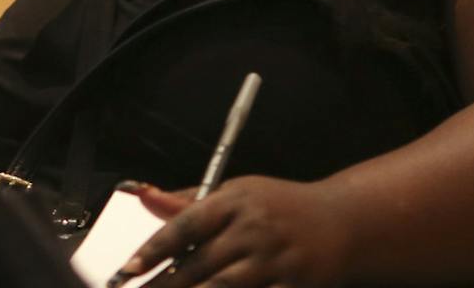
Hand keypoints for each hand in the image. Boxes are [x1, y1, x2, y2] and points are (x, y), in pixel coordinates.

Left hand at [114, 176, 354, 287]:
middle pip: (200, 262)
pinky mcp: (295, 284)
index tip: (129, 268)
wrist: (344, 220)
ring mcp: (275, 258)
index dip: (155, 248)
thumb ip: (191, 203)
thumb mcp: (239, 194)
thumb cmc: (282, 207)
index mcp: (235, 201)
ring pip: (224, 286)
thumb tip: (146, 198)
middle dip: (165, 284)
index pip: (186, 223)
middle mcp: (254, 228)